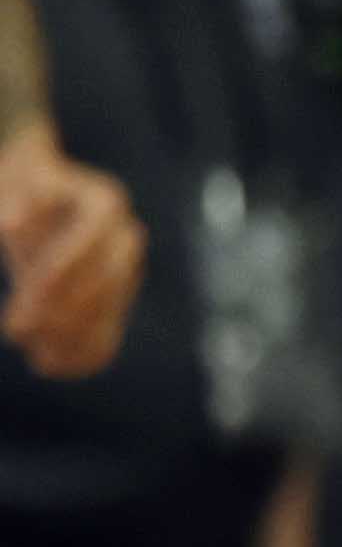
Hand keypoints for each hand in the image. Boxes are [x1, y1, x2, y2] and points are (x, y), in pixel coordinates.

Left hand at [0, 127, 145, 377]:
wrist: (42, 195)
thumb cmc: (23, 185)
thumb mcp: (15, 181)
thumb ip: (14, 201)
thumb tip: (8, 227)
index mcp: (102, 202)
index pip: (90, 241)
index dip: (59, 271)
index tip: (24, 297)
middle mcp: (124, 237)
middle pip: (105, 280)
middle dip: (61, 310)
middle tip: (14, 330)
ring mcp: (125, 270)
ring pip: (110, 310)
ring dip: (72, 336)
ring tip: (34, 355)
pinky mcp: (115, 298)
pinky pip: (111, 331)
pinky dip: (84, 353)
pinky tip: (51, 366)